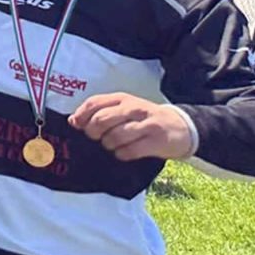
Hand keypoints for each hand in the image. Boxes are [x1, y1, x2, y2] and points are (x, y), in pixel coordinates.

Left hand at [68, 93, 195, 161]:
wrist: (181, 127)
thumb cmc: (145, 119)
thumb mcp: (124, 110)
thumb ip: (100, 112)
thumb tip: (73, 121)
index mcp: (123, 99)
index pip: (94, 103)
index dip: (81, 116)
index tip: (77, 126)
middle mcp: (134, 108)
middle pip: (101, 120)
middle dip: (93, 133)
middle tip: (98, 139)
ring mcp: (146, 124)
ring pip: (114, 137)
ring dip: (109, 145)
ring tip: (114, 146)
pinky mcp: (156, 140)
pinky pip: (129, 151)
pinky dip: (122, 154)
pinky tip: (125, 153)